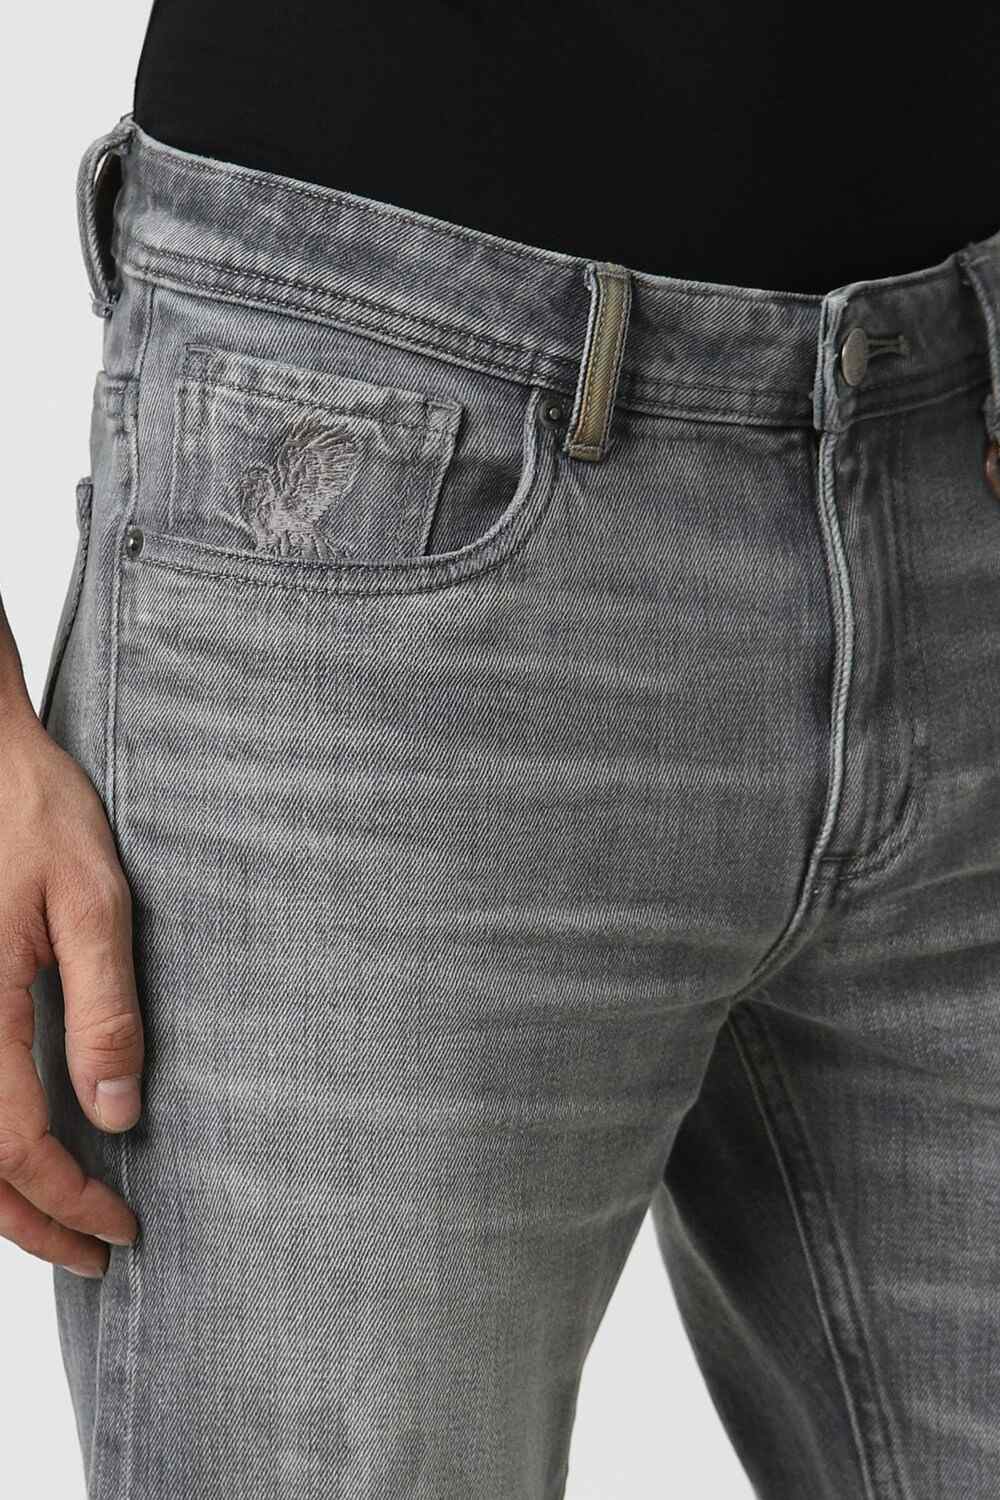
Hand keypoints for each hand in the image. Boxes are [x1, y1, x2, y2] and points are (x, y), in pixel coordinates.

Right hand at [0, 703, 141, 1277]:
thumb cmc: (34, 813)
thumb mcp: (93, 901)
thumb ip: (104, 1007)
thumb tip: (115, 1111)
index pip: (15, 1145)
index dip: (67, 1200)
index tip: (120, 1228)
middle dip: (30, 1223)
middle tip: (93, 1255)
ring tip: (56, 1224)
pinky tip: (16, 1153)